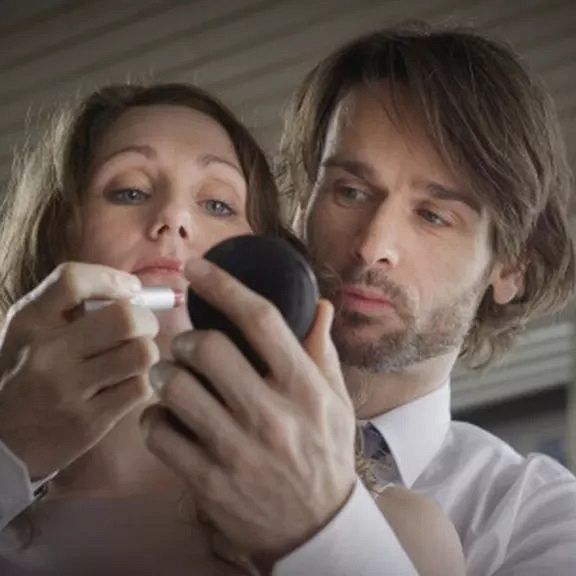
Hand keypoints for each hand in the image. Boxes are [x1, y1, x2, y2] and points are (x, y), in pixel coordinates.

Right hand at [0, 262, 158, 479]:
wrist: (0, 443)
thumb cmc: (26, 377)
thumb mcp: (30, 334)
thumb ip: (70, 308)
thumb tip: (132, 291)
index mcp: (29, 322)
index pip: (73, 280)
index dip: (113, 279)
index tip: (131, 289)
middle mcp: (47, 353)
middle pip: (125, 318)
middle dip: (146, 320)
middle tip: (142, 330)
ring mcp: (67, 390)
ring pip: (141, 353)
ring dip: (147, 353)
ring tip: (134, 360)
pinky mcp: (88, 421)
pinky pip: (140, 387)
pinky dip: (142, 383)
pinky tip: (126, 385)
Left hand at [141, 257, 355, 561]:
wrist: (317, 529)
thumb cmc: (325, 455)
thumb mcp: (335, 402)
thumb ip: (322, 352)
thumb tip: (319, 305)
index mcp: (304, 387)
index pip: (260, 319)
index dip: (223, 284)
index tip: (195, 267)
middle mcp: (272, 415)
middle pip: (207, 348)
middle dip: (186, 339)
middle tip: (186, 345)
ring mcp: (237, 450)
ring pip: (176, 388)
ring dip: (165, 376)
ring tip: (172, 379)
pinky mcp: (209, 481)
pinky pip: (160, 432)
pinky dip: (155, 418)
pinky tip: (167, 418)